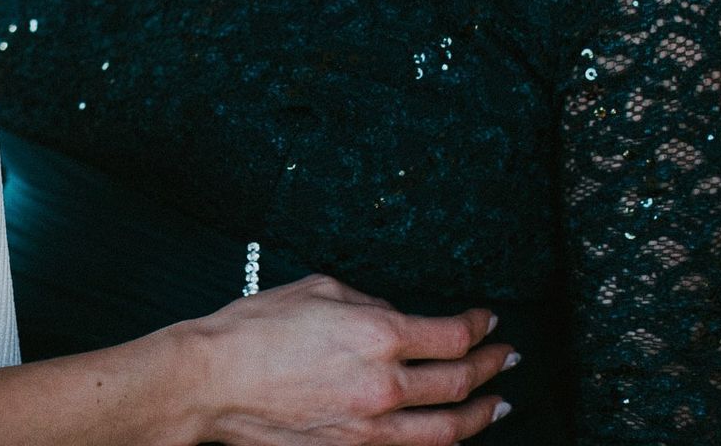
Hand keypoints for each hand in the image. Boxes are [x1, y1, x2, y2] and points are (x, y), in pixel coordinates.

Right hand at [175, 275, 513, 445]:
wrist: (212, 381)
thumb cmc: (255, 330)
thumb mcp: (319, 290)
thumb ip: (369, 303)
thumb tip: (396, 317)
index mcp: (378, 333)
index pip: (453, 335)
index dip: (481, 326)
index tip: (489, 320)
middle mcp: (383, 383)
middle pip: (460, 382)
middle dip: (493, 366)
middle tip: (508, 357)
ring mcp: (371, 426)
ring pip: (448, 428)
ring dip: (482, 414)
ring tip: (498, 403)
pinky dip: (441, 443)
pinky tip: (451, 435)